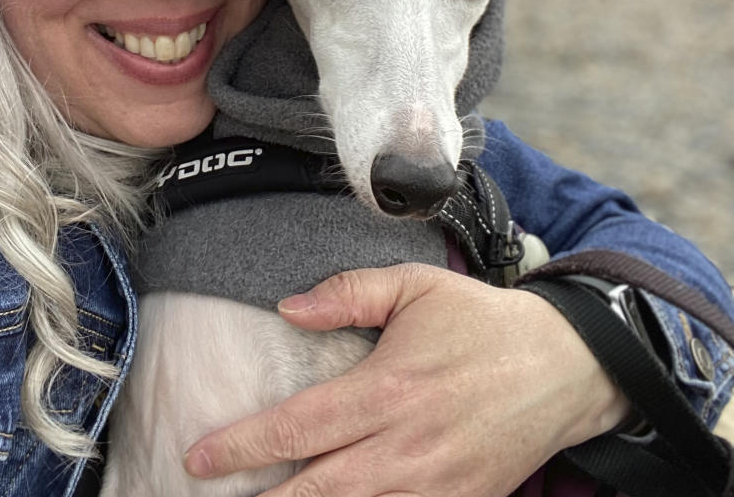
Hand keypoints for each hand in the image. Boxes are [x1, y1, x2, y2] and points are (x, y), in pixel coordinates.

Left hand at [183, 263, 629, 496]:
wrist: (564, 366)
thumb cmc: (478, 321)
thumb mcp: (414, 287)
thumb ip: (348, 293)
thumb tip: (286, 308)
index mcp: (388, 389)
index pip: (300, 426)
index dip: (244, 445)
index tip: (199, 456)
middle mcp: (406, 448)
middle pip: (317, 490)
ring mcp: (436, 486)